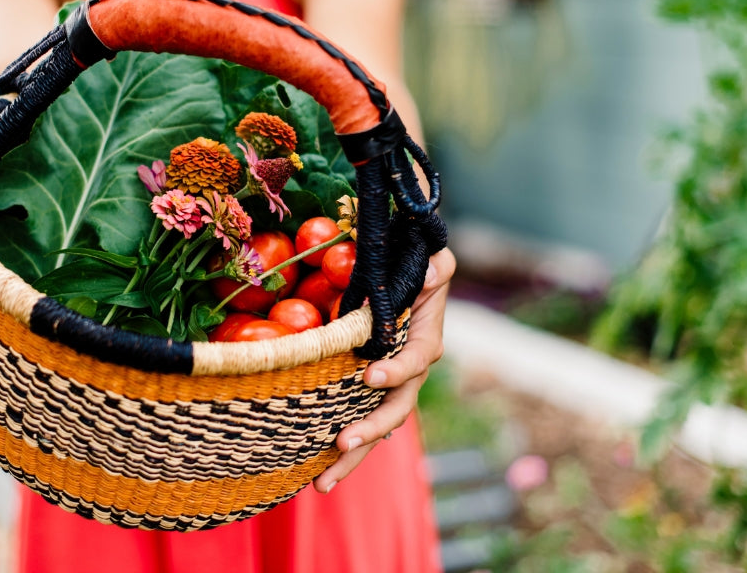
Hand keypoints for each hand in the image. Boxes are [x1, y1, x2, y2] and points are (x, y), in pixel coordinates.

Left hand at [313, 247, 455, 492]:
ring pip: (374, 431)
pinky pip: (355, 425)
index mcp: (424, 344)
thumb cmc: (417, 268)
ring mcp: (388, 390)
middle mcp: (408, 375)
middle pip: (394, 411)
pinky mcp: (366, 395)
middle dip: (370, 431)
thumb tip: (428, 273)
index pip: (413, 363)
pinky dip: (340, 452)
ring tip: (321, 485)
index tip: (370, 376)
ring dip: (351, 459)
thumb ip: (435, 267)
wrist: (406, 281)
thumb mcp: (433, 261)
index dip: (395, 371)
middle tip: (342, 443)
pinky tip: (312, 474)